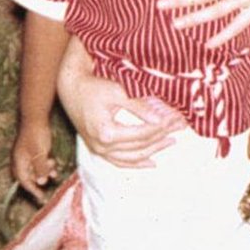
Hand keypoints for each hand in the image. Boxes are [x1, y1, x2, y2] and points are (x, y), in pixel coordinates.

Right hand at [11, 121, 57, 203]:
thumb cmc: (36, 135)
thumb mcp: (39, 153)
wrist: (36, 118)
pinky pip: (38, 162)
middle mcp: (20, 160)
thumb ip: (40, 168)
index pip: (24, 181)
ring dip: (45, 171)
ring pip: (35, 169)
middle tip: (51, 178)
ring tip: (54, 169)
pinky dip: (45, 164)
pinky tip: (53, 162)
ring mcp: (26, 155)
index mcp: (19, 162)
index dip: (32, 190)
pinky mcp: (33, 151)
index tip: (41, 197)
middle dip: (40, 179)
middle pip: (29, 176)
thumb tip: (41, 182)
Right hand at [67, 80, 184, 167]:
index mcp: (106, 133)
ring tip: (171, 141)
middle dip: (162, 136)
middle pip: (140, 145)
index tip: (176, 119)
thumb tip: (160, 119)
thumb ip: (138, 107)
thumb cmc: (93, 87)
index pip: (143, 133)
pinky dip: (136, 163)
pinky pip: (119, 161)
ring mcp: (98, 150)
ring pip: (132, 157)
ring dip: (153, 150)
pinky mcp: (97, 149)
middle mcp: (102, 146)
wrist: (71, 88)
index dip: (162, 127)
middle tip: (179, 127)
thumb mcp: (117, 93)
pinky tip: (151, 163)